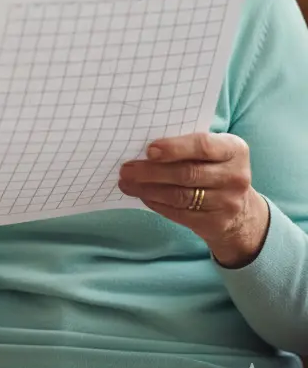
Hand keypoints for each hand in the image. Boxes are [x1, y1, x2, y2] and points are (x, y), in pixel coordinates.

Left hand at [118, 132, 269, 266]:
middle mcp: (236, 176)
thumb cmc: (213, 168)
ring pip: (179, 195)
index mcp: (235, 150)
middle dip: (151, 171)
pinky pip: (179, 213)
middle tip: (126, 169)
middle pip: (186, 173)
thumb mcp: (212, 151)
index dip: (174, 148)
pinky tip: (142, 195)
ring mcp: (228, 203)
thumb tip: (141, 143)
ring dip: (147, 189)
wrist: (241, 210)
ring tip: (126, 182)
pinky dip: (156, 203)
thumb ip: (186, 143)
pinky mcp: (216, 223)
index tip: (148, 150)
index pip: (203, 146)